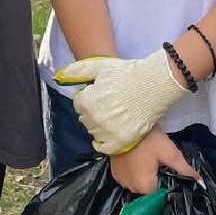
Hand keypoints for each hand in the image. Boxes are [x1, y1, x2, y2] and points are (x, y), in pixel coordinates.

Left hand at [54, 48, 187, 153]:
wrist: (153, 84)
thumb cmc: (127, 73)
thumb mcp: (100, 67)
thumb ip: (78, 71)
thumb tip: (61, 75)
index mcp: (87, 102)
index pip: (79, 105)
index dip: (89, 99)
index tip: (99, 96)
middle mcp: (94, 119)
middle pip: (86, 119)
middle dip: (93, 112)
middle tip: (108, 105)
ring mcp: (108, 131)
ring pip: (95, 132)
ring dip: (100, 126)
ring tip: (113, 116)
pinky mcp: (122, 140)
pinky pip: (106, 147)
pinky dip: (105, 143)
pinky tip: (111, 134)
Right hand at [108, 127, 198, 194]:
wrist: (125, 125)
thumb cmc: (149, 139)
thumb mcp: (170, 152)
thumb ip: (184, 169)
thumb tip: (201, 183)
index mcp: (145, 187)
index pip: (161, 193)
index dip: (167, 183)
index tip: (168, 171)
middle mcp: (131, 188)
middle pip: (149, 189)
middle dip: (156, 179)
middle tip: (160, 163)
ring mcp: (121, 181)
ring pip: (138, 184)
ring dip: (144, 176)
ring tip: (148, 160)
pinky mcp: (114, 173)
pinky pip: (128, 178)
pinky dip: (134, 172)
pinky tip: (138, 160)